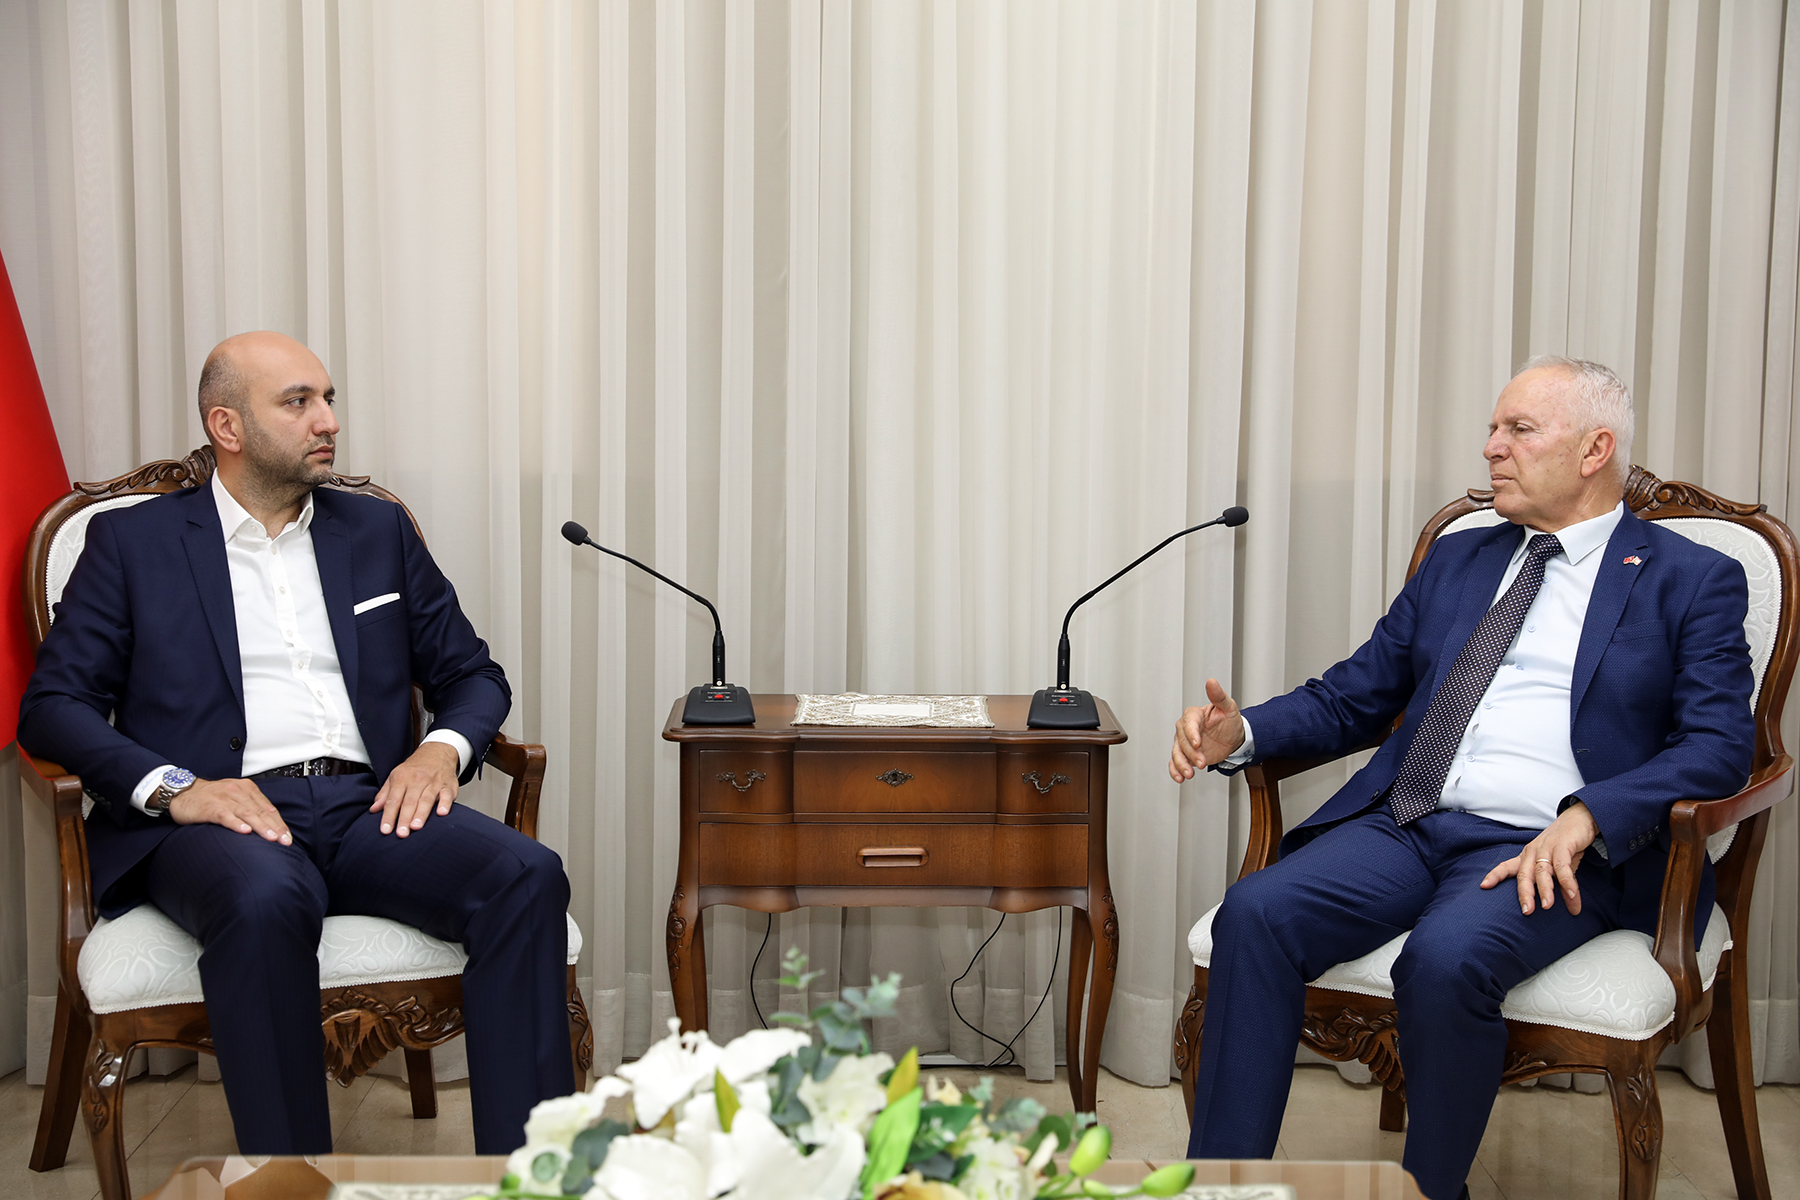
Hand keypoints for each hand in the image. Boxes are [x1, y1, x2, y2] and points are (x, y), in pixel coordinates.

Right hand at [168, 778, 291, 845]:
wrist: (182, 791)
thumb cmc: (210, 798)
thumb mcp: (234, 798)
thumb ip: (250, 808)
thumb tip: (269, 825)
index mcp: (247, 789)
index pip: (268, 808)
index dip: (279, 823)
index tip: (288, 837)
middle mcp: (238, 792)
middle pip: (261, 811)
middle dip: (275, 827)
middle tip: (285, 841)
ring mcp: (224, 799)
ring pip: (247, 813)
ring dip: (261, 826)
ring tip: (271, 837)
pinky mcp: (210, 807)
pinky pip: (225, 816)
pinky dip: (236, 823)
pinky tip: (244, 831)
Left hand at [371, 741, 459, 836]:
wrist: (437, 752)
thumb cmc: (415, 768)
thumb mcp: (396, 776)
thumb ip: (385, 794)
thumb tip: (374, 809)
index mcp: (402, 778)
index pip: (393, 800)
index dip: (389, 816)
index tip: (385, 830)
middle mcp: (417, 780)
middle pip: (409, 801)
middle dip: (404, 818)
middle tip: (401, 833)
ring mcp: (434, 782)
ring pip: (426, 799)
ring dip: (421, 814)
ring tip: (416, 827)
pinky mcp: (448, 785)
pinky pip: (446, 795)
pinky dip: (445, 803)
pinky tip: (441, 813)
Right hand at [1169, 678, 1246, 781]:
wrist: (1233, 738)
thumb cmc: (1229, 721)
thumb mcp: (1228, 707)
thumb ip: (1218, 696)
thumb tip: (1211, 682)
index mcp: (1194, 715)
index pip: (1189, 724)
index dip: (1192, 734)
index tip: (1198, 743)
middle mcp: (1186, 729)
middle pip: (1182, 741)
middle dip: (1191, 753)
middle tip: (1202, 762)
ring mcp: (1185, 743)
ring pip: (1176, 753)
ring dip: (1181, 764)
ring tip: (1189, 774)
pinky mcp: (1186, 755)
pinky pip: (1175, 762)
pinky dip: (1175, 770)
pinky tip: (1180, 777)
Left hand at [1481, 801, 1599, 914]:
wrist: (1581, 817)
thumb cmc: (1565, 843)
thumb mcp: (1558, 863)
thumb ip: (1559, 884)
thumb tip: (1571, 909)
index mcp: (1528, 856)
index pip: (1507, 866)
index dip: (1495, 875)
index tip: (1484, 886)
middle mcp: (1534, 851)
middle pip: (1524, 874)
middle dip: (1524, 893)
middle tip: (1527, 911)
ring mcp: (1547, 847)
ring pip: (1542, 871)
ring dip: (1545, 890)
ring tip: (1547, 907)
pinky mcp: (1563, 845)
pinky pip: (1563, 866)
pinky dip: (1567, 881)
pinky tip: (1572, 894)